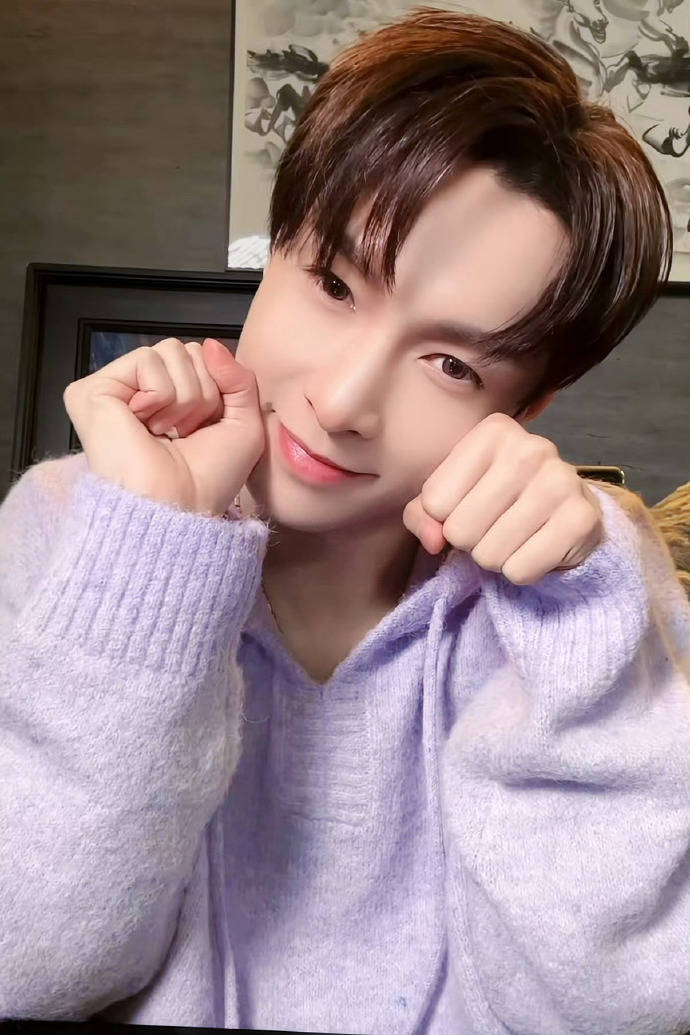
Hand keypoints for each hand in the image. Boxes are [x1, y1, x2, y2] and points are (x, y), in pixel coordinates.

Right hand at [63, 337, 264, 516]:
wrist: (180, 505)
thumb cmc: (210, 479)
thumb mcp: (244, 425)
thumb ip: (239, 379)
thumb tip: (210, 344)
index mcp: (171, 402)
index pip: (203, 359)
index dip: (218, 391)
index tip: (205, 429)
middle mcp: (141, 393)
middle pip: (188, 350)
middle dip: (201, 391)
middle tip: (183, 432)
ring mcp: (116, 391)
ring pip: (171, 350)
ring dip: (184, 396)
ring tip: (165, 430)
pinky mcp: (94, 390)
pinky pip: (147, 359)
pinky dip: (161, 393)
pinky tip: (145, 424)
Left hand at [402, 412, 603, 584]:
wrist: (566, 508)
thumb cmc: (496, 498)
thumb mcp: (450, 495)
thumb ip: (422, 514)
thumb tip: (433, 540)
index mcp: (494, 431)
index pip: (435, 500)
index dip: (444, 518)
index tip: (468, 507)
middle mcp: (531, 448)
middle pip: (461, 529)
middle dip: (469, 542)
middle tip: (491, 529)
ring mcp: (561, 481)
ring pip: (490, 554)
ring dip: (494, 559)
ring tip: (512, 539)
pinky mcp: (581, 519)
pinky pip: (520, 570)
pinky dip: (520, 572)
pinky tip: (535, 549)